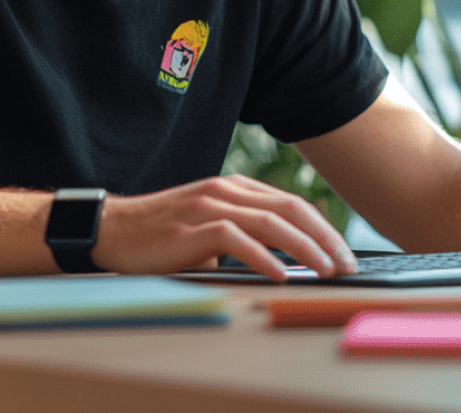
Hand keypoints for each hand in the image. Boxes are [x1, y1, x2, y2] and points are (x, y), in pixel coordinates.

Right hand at [93, 175, 356, 280]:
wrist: (114, 229)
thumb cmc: (164, 234)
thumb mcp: (210, 227)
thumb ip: (243, 234)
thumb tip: (286, 262)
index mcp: (236, 188)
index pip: (291, 203)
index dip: (322, 227)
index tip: (343, 253)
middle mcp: (227, 190)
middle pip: (290, 208)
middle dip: (324, 236)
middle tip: (346, 264)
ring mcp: (210, 205)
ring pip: (270, 221)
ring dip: (304, 246)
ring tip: (325, 269)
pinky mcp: (193, 226)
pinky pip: (237, 238)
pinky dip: (264, 256)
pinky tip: (282, 273)